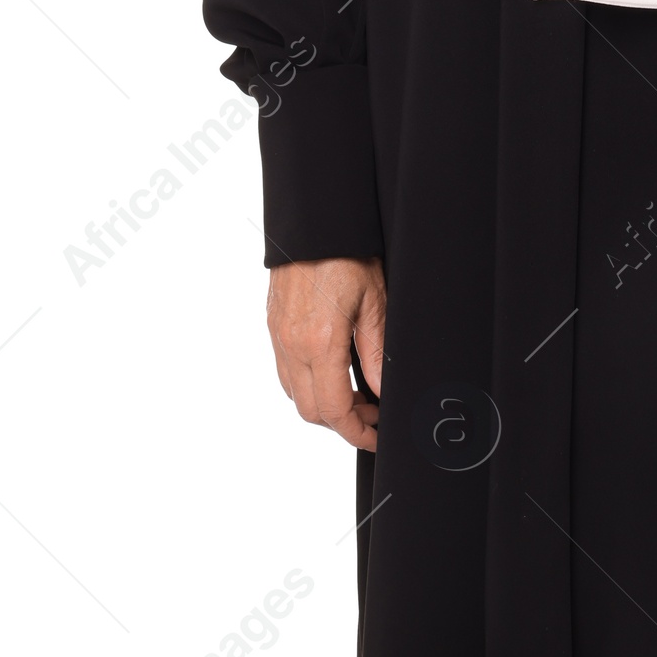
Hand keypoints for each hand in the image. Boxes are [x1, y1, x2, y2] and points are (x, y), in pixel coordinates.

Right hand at [267, 256, 385, 451]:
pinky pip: (286, 371)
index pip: (334, 410)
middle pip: (311, 411)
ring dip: (324, 405)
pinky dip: (307, 384)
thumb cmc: (347, 251)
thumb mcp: (375, 301)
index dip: (357, 432)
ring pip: (294, 394)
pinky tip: (332, 372)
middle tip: (374, 415)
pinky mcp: (274, 325)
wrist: (315, 220)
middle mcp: (292, 345)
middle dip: (343, 423)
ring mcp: (278, 336)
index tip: (377, 437)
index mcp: (319, 343)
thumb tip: (383, 392)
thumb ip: (378, 352)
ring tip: (357, 395)